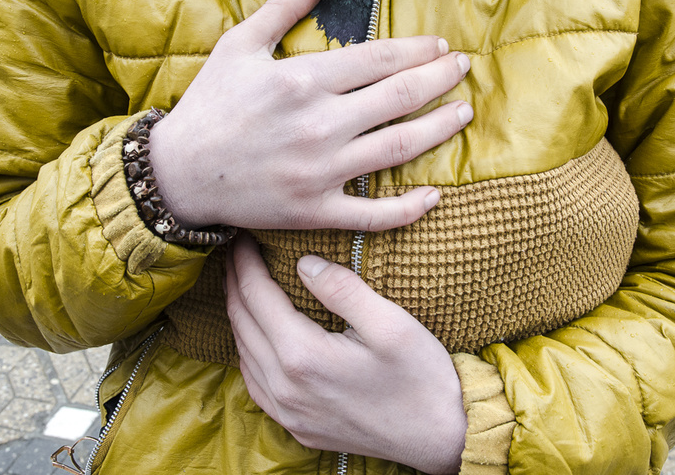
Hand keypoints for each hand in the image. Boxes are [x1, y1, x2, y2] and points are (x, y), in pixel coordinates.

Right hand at [148, 0, 472, 231]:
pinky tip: (435, 195)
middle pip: (401, 97)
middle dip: (441, 80)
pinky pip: (374, 214)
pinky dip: (409, 208)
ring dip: (441, 129)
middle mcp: (320, 124)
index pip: (381, 59)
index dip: (419, 50)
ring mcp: (322, 172)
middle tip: (463, 69)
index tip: (440, 46)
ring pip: (400, 148)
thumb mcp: (239, 44)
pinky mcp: (317, 210)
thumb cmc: (210, 104)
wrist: (180, 173)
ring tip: (463, 114)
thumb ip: (284, 7)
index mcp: (304, 80)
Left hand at [225, 233, 467, 473]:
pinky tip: (258, 336)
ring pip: (243, 353)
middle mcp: (284, 387)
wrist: (439, 438)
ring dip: (239, 315)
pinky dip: (249, 351)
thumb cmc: (421, 378)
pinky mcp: (296, 426)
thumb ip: (343, 289)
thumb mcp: (390, 324)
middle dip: (235, 282)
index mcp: (303, 356)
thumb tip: (304, 262)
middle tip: (237, 253)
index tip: (244, 236)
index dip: (246, 262)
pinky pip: (255, 383)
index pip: (256, 296)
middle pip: (241, 323)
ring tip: (243, 285)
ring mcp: (287, 412)